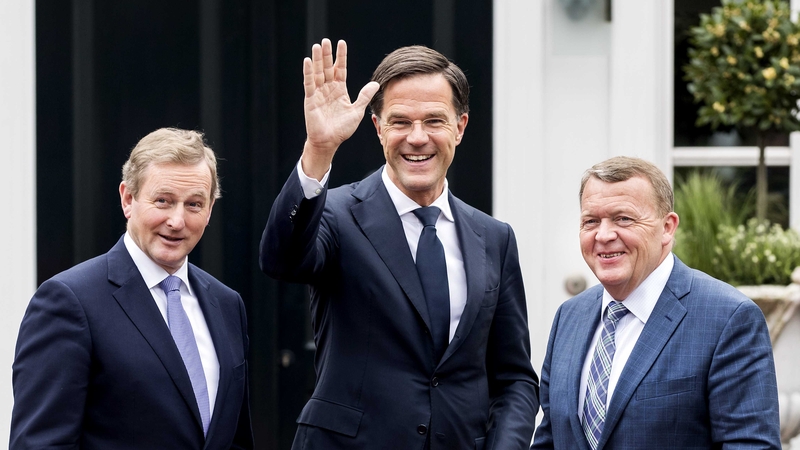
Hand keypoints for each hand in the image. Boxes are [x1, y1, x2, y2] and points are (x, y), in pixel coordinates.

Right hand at [301, 39, 379, 179]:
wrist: (329, 141)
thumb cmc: (342, 129)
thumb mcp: (357, 111)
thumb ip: (364, 97)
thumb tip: (376, 84)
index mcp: (339, 90)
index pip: (340, 69)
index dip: (341, 57)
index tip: (341, 43)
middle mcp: (328, 89)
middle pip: (328, 68)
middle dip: (327, 54)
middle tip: (326, 40)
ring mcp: (318, 93)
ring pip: (318, 72)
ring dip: (318, 59)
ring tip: (318, 46)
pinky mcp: (310, 99)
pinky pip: (309, 83)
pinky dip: (308, 72)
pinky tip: (308, 61)